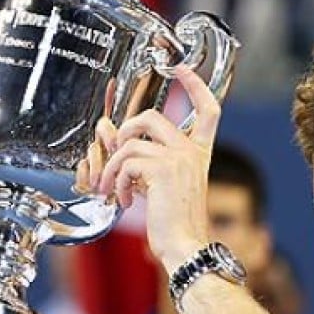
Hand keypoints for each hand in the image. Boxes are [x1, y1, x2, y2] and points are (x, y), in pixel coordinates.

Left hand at [77, 65, 220, 271]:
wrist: (186, 246)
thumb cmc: (174, 221)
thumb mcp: (156, 185)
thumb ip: (137, 159)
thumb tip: (105, 131)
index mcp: (198, 153)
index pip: (208, 109)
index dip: (195, 84)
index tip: (181, 67)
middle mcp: (192, 151)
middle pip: (152, 116)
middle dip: (124, 130)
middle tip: (115, 153)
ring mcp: (179, 158)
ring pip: (130, 142)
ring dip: (112, 167)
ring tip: (113, 188)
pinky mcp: (163, 169)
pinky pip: (126, 162)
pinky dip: (118, 182)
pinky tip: (126, 200)